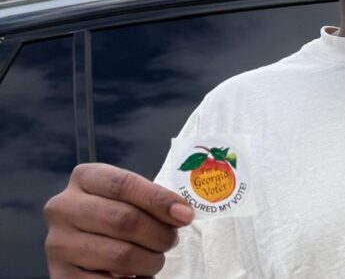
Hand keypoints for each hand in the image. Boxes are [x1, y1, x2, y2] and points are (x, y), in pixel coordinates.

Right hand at [44, 163, 194, 277]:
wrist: (85, 247)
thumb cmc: (116, 215)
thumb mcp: (131, 199)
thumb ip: (154, 201)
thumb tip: (183, 214)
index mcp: (84, 178)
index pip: (124, 184)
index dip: (159, 200)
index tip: (185, 215)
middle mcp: (63, 207)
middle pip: (123, 220)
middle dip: (159, 234)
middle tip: (171, 241)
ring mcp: (58, 243)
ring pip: (119, 255)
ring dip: (150, 261)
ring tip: (155, 260)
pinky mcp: (60, 276)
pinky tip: (139, 276)